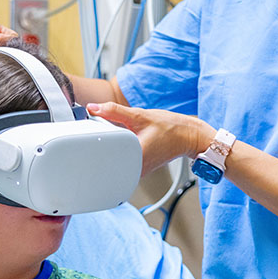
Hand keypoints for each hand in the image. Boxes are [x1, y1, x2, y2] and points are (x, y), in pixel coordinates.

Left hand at [86, 102, 214, 175]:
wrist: (189, 136)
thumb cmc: (171, 128)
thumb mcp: (140, 115)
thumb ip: (114, 112)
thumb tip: (94, 107)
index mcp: (134, 158)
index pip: (104, 153)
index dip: (94, 140)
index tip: (88, 130)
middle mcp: (135, 169)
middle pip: (108, 157)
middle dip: (102, 142)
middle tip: (100, 128)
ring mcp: (137, 171)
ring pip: (115, 159)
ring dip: (112, 146)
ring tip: (116, 133)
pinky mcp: (139, 168)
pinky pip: (123, 159)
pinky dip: (120, 148)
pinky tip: (124, 139)